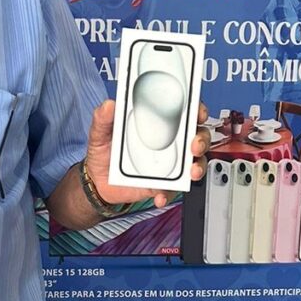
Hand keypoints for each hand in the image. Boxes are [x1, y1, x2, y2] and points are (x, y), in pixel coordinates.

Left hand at [84, 100, 209, 208]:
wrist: (98, 181)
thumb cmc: (105, 151)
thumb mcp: (100, 132)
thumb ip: (103, 119)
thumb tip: (108, 106)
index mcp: (157, 123)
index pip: (183, 112)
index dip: (196, 109)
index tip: (197, 112)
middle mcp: (169, 142)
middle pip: (197, 136)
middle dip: (202, 139)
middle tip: (194, 145)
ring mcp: (170, 163)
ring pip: (195, 162)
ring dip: (198, 166)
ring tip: (191, 172)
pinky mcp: (164, 183)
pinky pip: (175, 189)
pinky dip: (170, 193)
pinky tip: (160, 195)